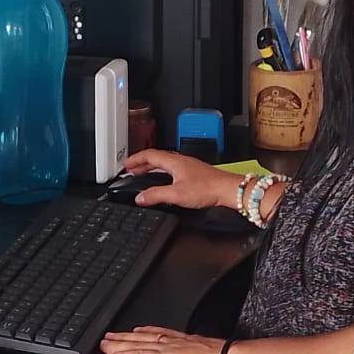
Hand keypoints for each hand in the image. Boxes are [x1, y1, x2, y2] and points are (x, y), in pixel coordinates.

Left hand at [99, 326, 227, 353]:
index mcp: (186, 341)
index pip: (161, 334)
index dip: (146, 332)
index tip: (137, 331)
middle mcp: (173, 342)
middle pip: (143, 338)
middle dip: (126, 337)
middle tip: (110, 336)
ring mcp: (165, 350)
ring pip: (135, 345)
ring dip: (118, 344)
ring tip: (105, 344)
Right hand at [123, 149, 239, 209]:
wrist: (227, 190)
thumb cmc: (208, 188)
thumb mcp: (176, 194)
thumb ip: (156, 195)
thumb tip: (140, 198)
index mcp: (174, 161)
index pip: (149, 155)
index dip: (135, 159)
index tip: (126, 164)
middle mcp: (181, 160)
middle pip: (156, 158)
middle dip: (142, 163)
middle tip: (131, 169)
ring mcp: (189, 166)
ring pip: (165, 163)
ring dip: (152, 167)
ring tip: (145, 174)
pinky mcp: (195, 173)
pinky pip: (173, 169)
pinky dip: (163, 173)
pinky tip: (165, 181)